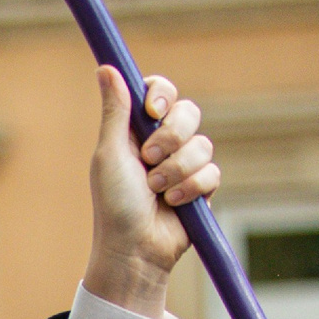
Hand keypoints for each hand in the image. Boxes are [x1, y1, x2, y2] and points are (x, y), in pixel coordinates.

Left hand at [83, 67, 218, 318]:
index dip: (162, 94)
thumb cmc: (114, 205)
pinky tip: (175, 203)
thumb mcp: (110, 154)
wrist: (134, 250)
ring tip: (157, 191)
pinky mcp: (201, 187)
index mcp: (137, 131)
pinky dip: (191, 187)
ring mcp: (184, 165)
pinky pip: (212, 171)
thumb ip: (115, 111)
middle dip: (171, 136)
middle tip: (149, 159)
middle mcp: (162, 143)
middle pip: (188, 112)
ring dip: (177, 169)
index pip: (160, 92)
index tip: (153, 108)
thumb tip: (106, 67)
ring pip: (202, 144)